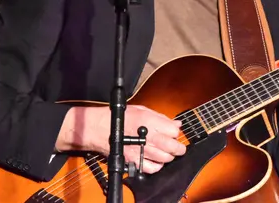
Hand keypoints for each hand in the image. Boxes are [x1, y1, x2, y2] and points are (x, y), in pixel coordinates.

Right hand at [56, 105, 185, 173]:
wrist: (100, 128)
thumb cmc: (120, 117)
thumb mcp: (142, 110)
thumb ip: (161, 118)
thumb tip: (177, 123)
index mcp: (151, 122)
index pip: (174, 131)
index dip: (175, 133)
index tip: (172, 133)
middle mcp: (149, 137)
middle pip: (173, 147)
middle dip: (178, 148)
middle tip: (177, 147)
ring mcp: (142, 151)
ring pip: (165, 159)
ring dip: (168, 156)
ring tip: (165, 152)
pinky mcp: (135, 161)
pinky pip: (152, 168)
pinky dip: (157, 166)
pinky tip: (155, 160)